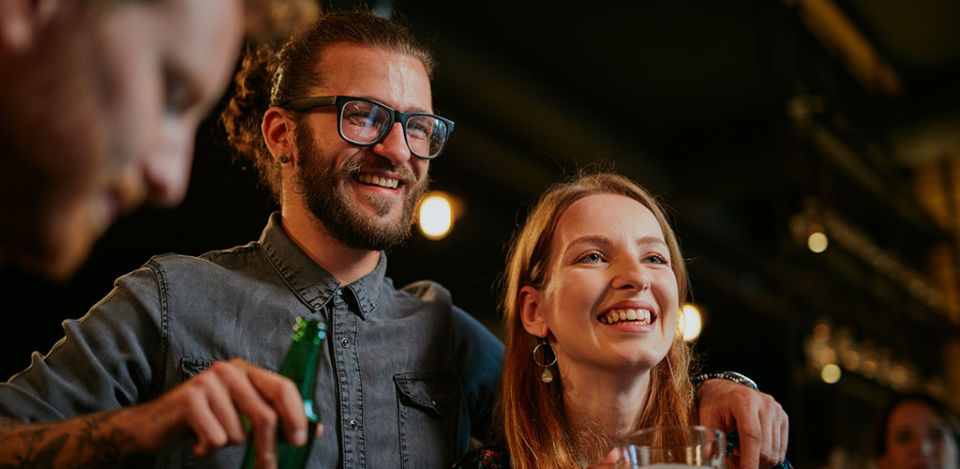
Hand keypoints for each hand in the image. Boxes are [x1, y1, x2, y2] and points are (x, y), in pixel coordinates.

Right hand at [131, 358, 311, 467]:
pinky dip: (207, 448)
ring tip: (211, 436)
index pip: (284, 387)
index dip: (297, 415)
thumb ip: (273, 417)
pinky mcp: (190, 399)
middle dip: (268, 448)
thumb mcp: (240, 415)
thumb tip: (313, 431)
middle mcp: (230, 370)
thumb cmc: (204, 421)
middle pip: (265, 415)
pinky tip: (196, 439)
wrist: (153, 425)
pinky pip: (216, 439)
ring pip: (239, 433)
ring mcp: (209, 382)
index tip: (300, 441)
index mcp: (247, 371)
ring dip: (228, 445)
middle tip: (266, 467)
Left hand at [697, 379, 787, 468]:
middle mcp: (765, 404)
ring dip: (758, 461)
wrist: (727, 389)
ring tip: (739, 452)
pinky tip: (751, 448)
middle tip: (732, 459)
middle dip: (750, 462)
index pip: (752, 436)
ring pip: (775, 453)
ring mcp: (777, 411)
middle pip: (766, 449)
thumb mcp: (707, 417)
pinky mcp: (783, 419)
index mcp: (745, 401)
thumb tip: (707, 458)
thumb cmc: (716, 403)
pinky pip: (780, 450)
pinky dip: (767, 456)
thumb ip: (709, 438)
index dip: (749, 459)